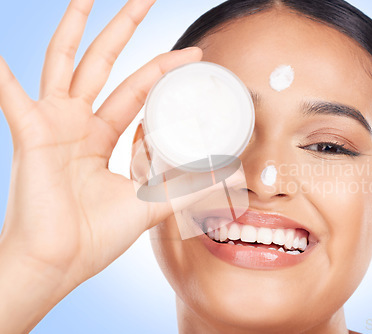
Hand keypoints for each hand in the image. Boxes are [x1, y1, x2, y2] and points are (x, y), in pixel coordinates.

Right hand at [0, 0, 200, 330]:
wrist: (58, 264)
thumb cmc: (93, 238)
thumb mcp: (148, 204)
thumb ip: (185, 189)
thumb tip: (228, 177)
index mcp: (101, 138)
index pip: (137, 89)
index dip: (163, 69)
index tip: (192, 54)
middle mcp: (77, 124)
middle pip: (104, 65)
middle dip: (124, 30)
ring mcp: (53, 125)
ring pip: (66, 64)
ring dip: (75, 29)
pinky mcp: (32, 135)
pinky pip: (12, 96)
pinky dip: (2, 75)